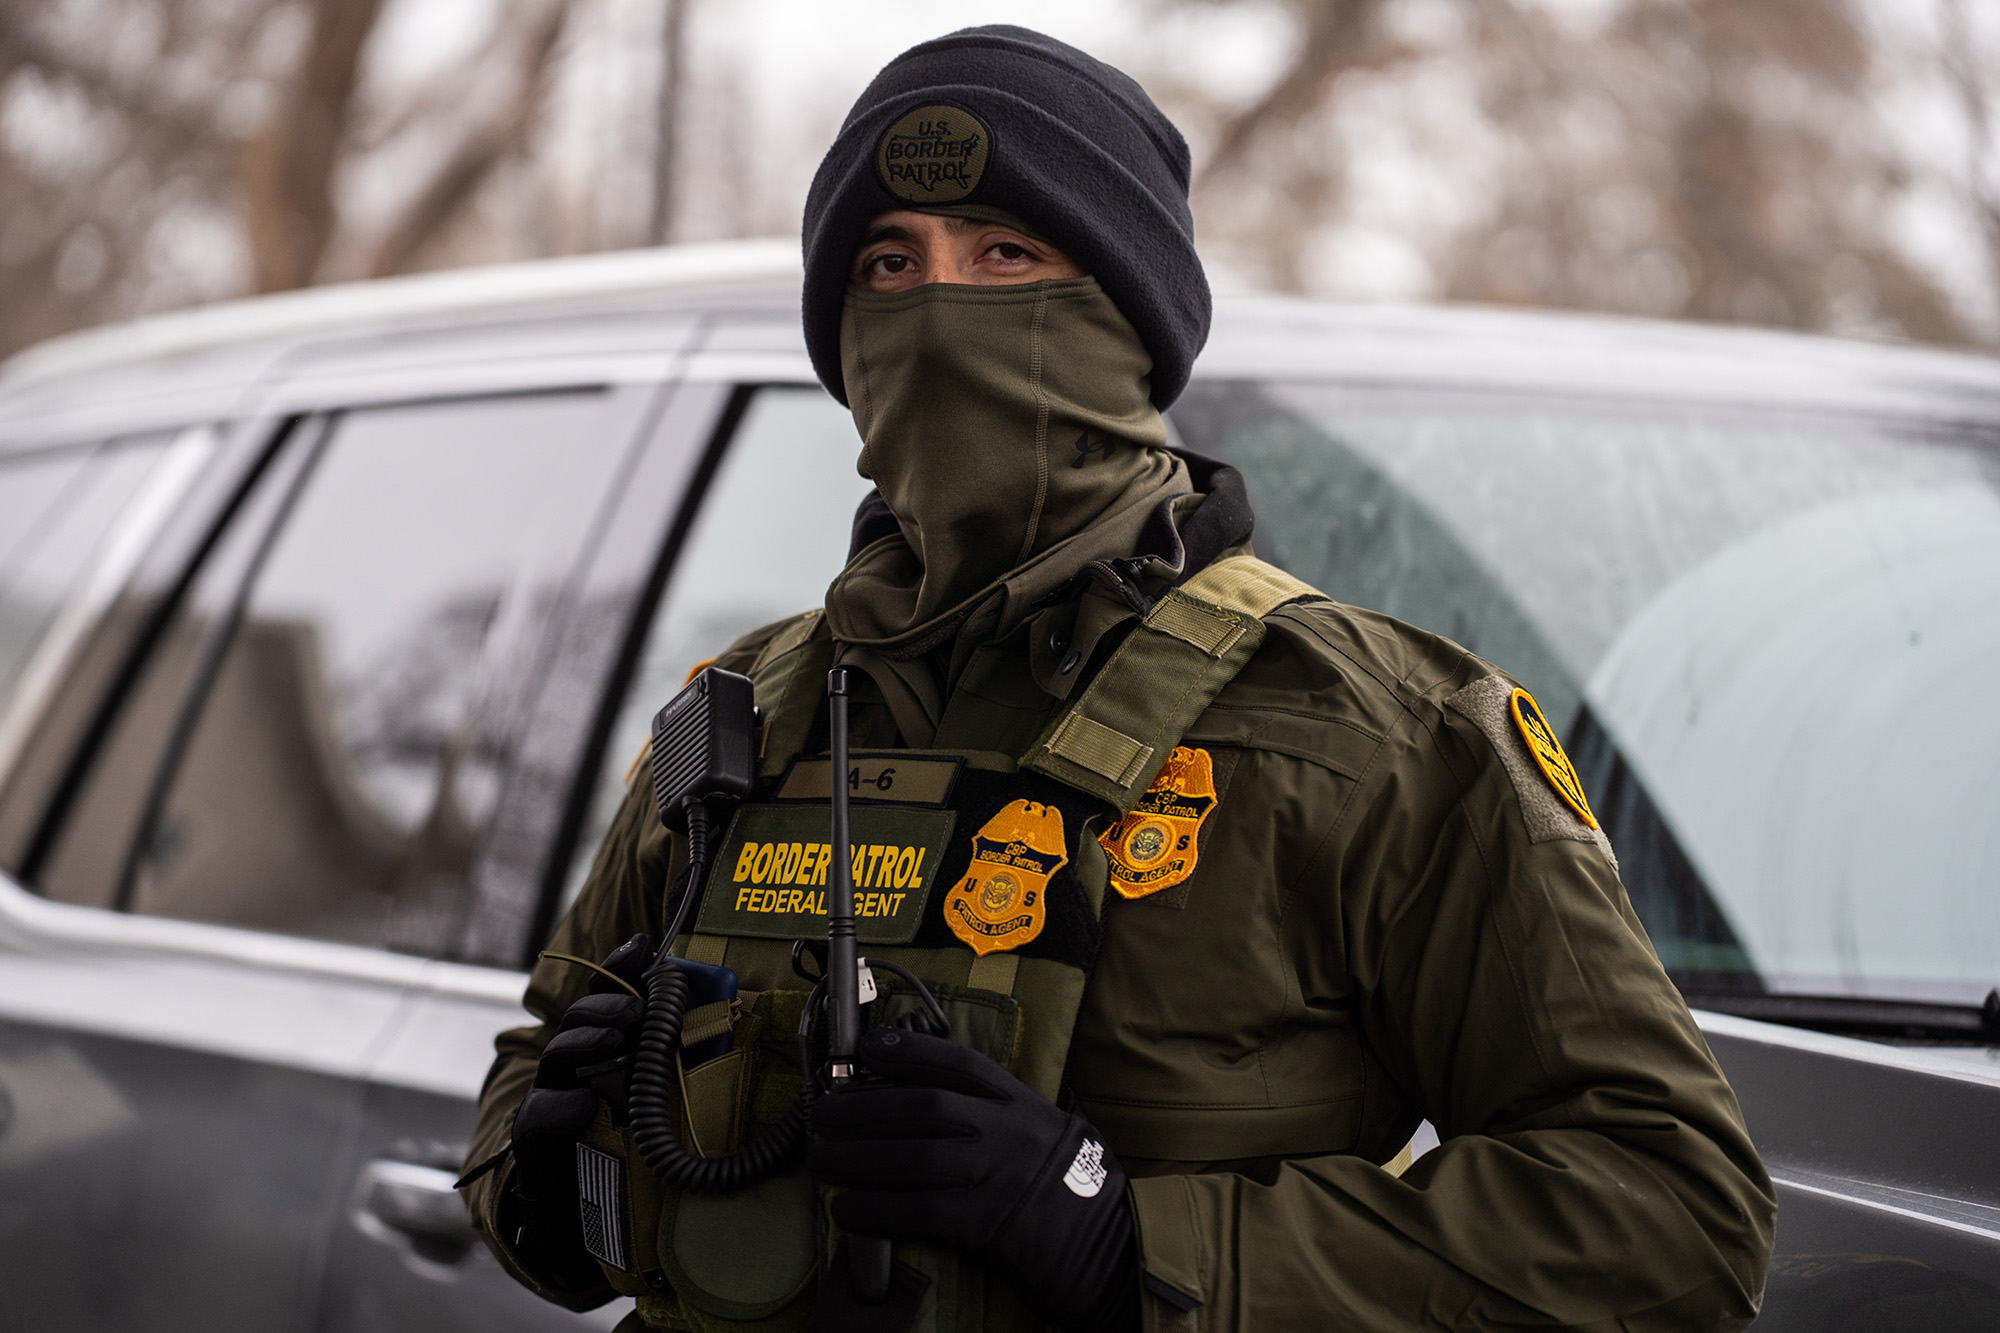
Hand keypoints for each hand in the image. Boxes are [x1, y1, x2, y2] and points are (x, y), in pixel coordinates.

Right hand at [506, 933, 653, 1285]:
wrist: (583, 1209)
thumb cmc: (621, 1138)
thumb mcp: (650, 1087)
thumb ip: (665, 1045)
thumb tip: (691, 997)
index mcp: (597, 1044)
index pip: (604, 997)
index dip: (618, 969)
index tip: (642, 947)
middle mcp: (570, 1065)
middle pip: (579, 1022)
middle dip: (604, 1008)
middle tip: (635, 1011)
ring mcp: (549, 1098)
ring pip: (559, 1059)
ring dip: (586, 1045)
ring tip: (616, 1043)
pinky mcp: (536, 1139)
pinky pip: (544, 1117)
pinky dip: (566, 1108)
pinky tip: (587, 1103)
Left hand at [809, 1028, 1138, 1332]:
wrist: (1107, 1244)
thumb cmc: (1063, 1185)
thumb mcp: (1036, 1129)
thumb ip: (990, 1111)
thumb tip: (914, 1101)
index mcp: (1018, 1102)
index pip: (957, 1063)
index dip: (910, 1051)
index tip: (871, 1048)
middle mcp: (1006, 1130)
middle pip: (922, 1108)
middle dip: (862, 1109)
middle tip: (823, 1114)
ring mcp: (997, 1175)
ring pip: (912, 1157)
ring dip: (855, 1159)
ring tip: (822, 1161)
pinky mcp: (988, 1224)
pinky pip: (919, 1211)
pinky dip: (875, 1210)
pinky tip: (847, 1211)